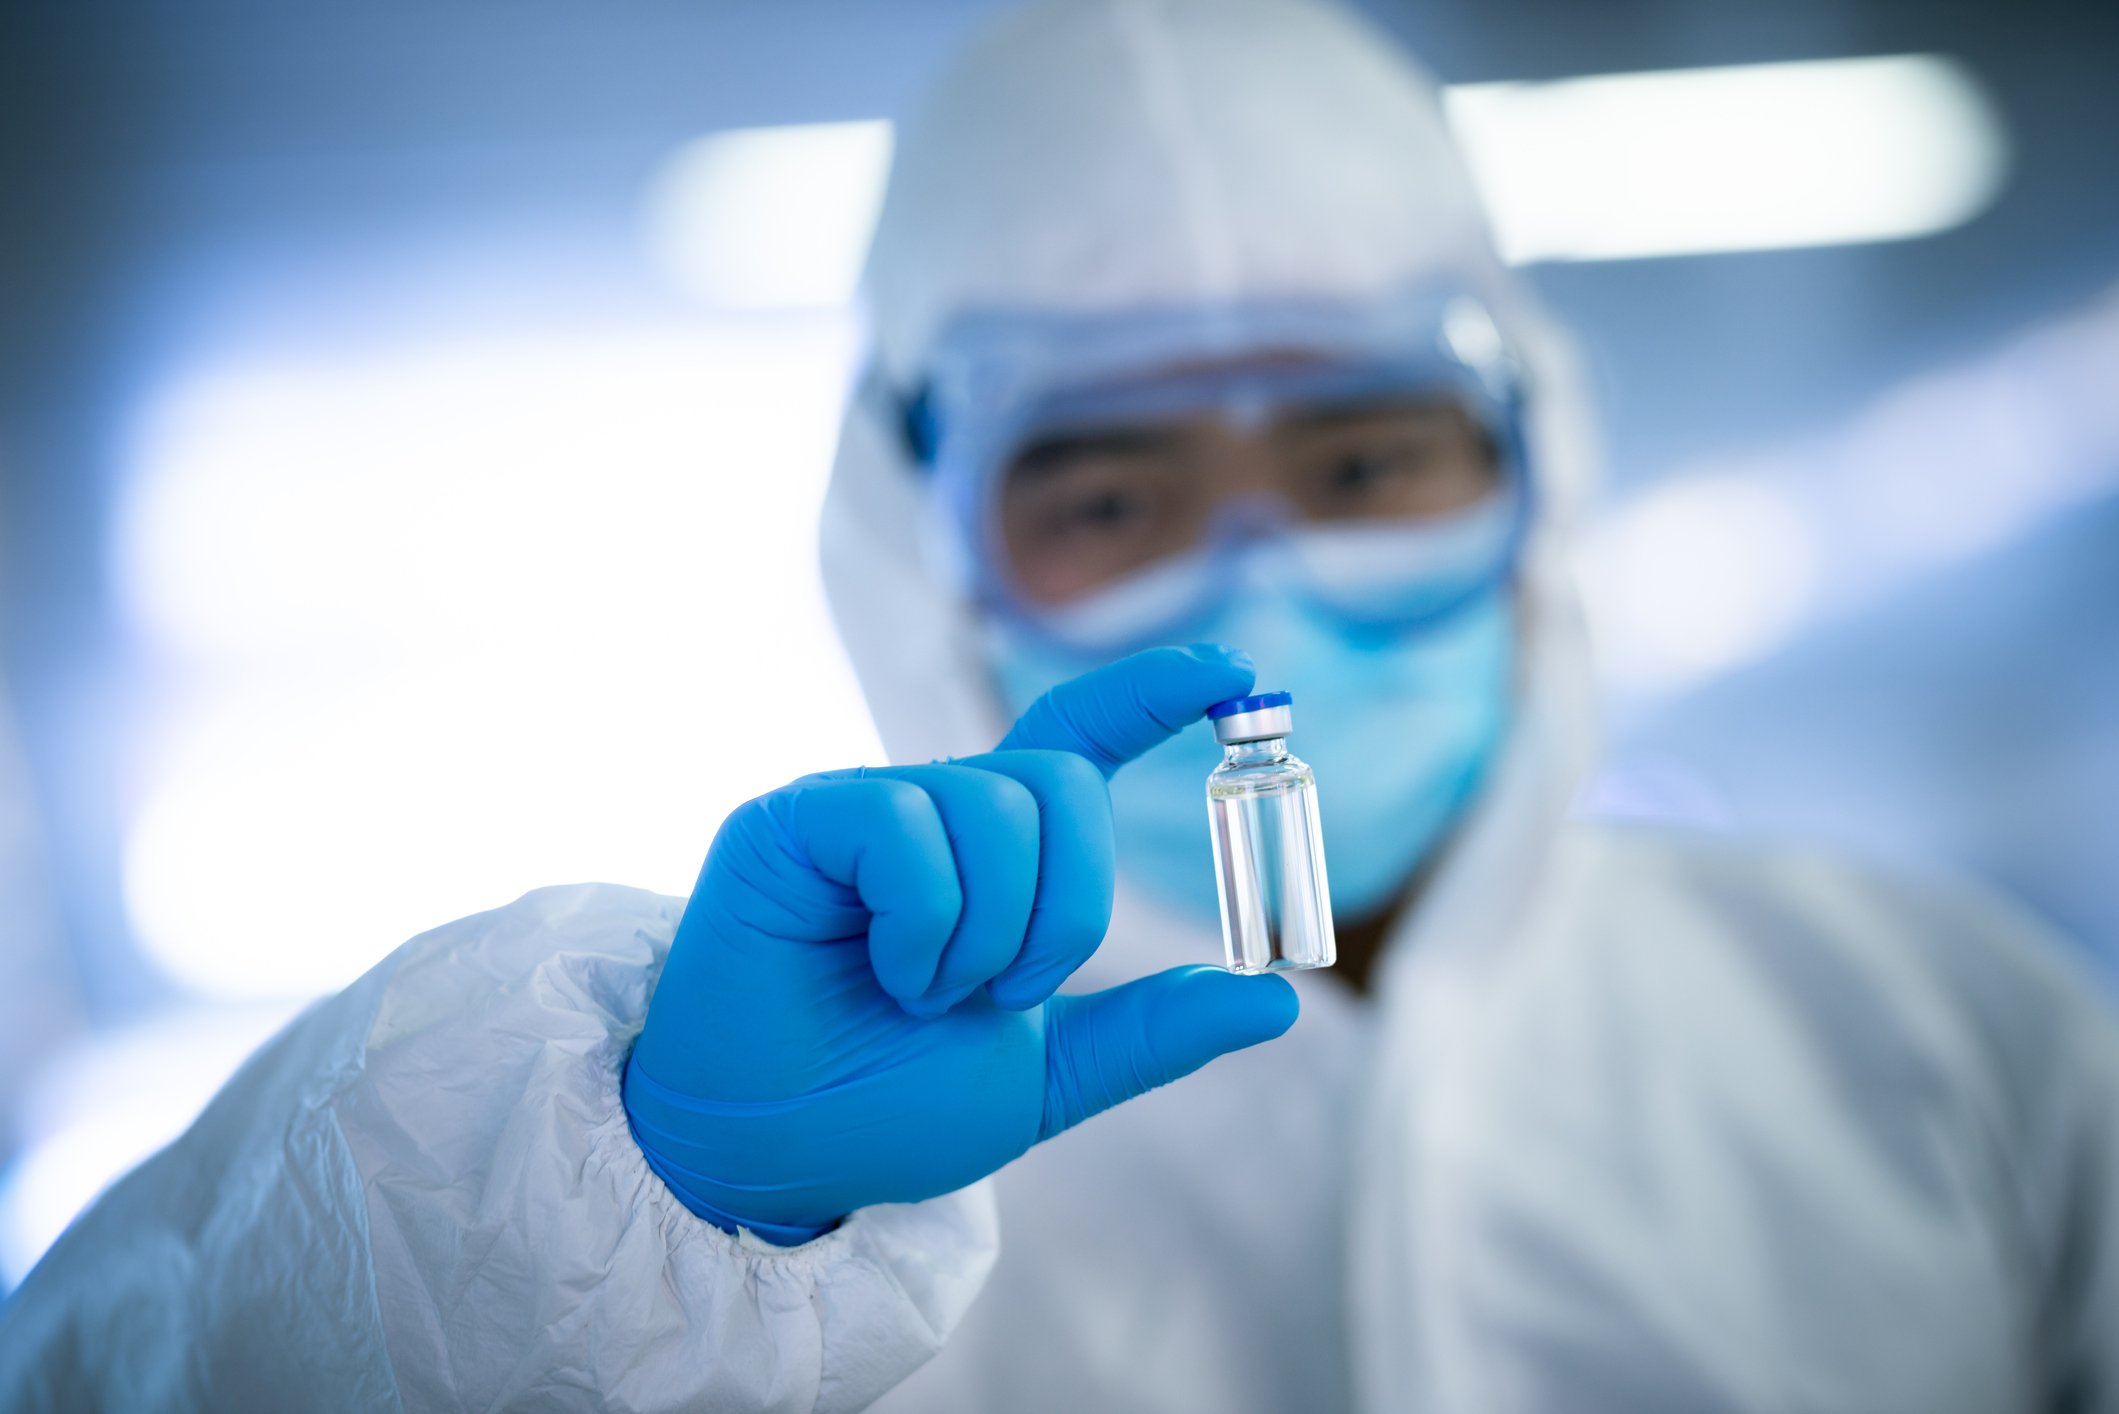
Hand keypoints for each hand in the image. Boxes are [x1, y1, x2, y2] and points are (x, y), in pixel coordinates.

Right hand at [624, 644, 1297, 1242]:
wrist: (774, 1154)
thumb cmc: (885, 1107)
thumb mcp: (1043, 1073)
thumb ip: (1147, 1032)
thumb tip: (1278, 1001)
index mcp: (996, 856)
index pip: (1079, 739)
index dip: (1153, 694)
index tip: (1234, 672)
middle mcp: (935, 812)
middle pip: (1061, 782)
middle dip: (1068, 907)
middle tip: (1007, 992)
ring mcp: (865, 808)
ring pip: (994, 805)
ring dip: (987, 934)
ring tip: (927, 994)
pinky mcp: (798, 821)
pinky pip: (906, 824)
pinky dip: (925, 920)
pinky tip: (887, 971)